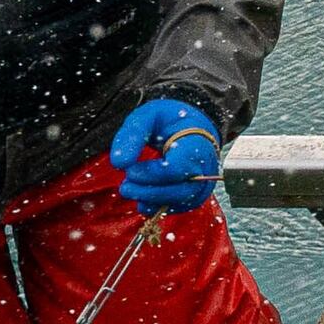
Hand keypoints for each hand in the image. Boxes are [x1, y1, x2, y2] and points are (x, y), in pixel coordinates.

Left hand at [110, 96, 222, 213]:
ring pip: (179, 202)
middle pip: (180, 190)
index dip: (150, 173)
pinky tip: (142, 196)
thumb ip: (132, 135)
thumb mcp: (149, 116)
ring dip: (150, 200)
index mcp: (196, 145)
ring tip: (130, 188)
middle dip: (148, 191)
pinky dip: (157, 207)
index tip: (130, 169)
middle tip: (125, 185)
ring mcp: (202, 183)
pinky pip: (177, 207)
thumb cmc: (171, 119)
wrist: (193, 126)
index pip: (176, 169)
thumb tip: (119, 163)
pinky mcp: (194, 194)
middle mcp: (205, 168)